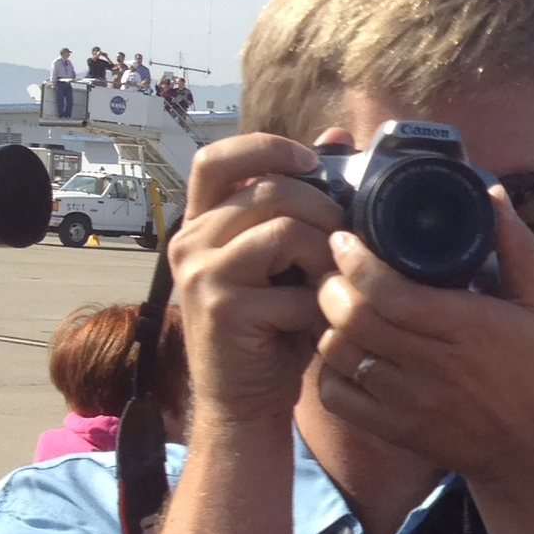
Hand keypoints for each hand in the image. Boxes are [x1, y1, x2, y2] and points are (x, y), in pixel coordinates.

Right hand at [150, 139, 342, 418]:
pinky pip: (296, 286)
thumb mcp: (284, 257)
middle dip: (325, 212)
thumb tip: (336, 138)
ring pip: (287, 230)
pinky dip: (321, 303)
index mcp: (202, 223)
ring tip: (328, 283)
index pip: (217, 159)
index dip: (266, 148)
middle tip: (341, 246)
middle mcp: (191, 241)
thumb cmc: (272, 324)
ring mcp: (203, 274)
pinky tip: (315, 320)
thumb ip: (301, 203)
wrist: (244, 396)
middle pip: (272, 191)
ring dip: (327, 256)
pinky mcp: (224, 308)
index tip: (311, 161)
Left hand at [303, 234, 533, 494]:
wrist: (527, 443)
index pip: (391, 293)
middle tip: (331, 272)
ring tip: (334, 308)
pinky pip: (334, 392)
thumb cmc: (527, 364)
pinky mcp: (390, 427)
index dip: (355, 262)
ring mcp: (409, 400)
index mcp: (468, 328)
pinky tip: (341, 352)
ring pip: (337, 352)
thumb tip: (491, 194)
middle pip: (354, 319)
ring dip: (326, 325)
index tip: (342, 240)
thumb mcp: (533, 303)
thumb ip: (514, 246)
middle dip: (330, 288)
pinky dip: (327, 368)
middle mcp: (435, 365)